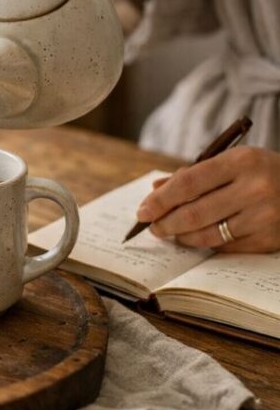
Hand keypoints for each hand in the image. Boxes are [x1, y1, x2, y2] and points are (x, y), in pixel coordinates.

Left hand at [137, 147, 279, 252]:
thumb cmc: (263, 172)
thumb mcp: (234, 161)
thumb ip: (195, 174)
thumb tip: (156, 188)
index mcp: (242, 161)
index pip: (189, 182)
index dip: (161, 199)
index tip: (143, 210)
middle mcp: (254, 189)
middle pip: (195, 212)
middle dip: (166, 222)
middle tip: (152, 227)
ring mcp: (264, 217)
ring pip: (208, 234)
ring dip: (182, 237)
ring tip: (171, 234)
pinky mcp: (269, 239)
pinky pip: (227, 247)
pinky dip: (207, 244)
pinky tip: (196, 240)